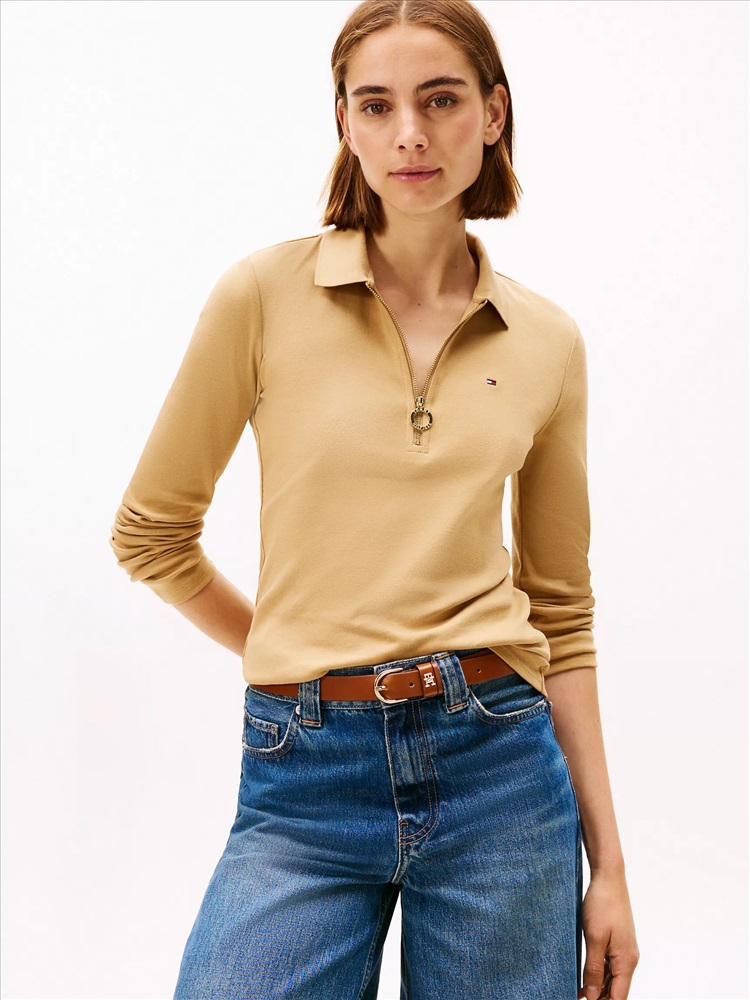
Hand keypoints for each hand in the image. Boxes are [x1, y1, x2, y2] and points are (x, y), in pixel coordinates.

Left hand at [577, 869, 639, 998]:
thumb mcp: (594, 938)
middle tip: (576, 997)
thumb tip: (593, 997)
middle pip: (616, 991)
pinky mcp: (617, 942)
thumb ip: (594, 969)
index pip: (618, 997)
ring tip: (577, 992)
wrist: (609, 877)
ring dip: (598, 989)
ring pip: (613, 979)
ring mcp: (624, 950)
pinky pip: (610, 966)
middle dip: (599, 998)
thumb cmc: (602, 903)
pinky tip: (585, 977)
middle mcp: (628, 959)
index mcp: (626, 961)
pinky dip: (599, 975)